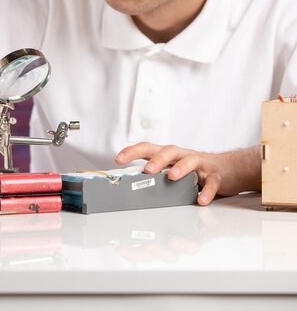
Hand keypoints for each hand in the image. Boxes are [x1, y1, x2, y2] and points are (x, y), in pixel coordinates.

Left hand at [115, 142, 260, 205]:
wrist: (230, 169)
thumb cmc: (196, 172)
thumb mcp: (175, 172)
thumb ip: (157, 179)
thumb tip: (131, 192)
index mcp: (170, 156)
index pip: (148, 148)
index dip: (132, 151)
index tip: (118, 159)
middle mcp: (184, 156)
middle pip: (168, 150)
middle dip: (156, 159)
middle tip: (146, 170)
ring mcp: (201, 165)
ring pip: (190, 160)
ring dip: (180, 168)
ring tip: (171, 177)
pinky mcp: (217, 176)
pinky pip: (213, 183)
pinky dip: (207, 191)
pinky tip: (201, 200)